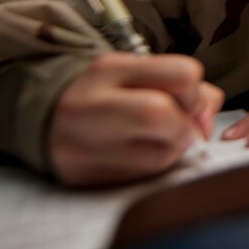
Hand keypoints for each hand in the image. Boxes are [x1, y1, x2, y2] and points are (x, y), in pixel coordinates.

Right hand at [49, 52, 223, 186]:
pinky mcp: (82, 176)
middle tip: (177, 128)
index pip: (182, 74)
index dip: (196, 94)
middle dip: (184, 127)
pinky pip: (141, 180)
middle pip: (163, 115)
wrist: (42, 116)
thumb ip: (184, 87)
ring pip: (160, 157)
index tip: (188, 102)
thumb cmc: (106, 94)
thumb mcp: (138, 75)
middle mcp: (92, 103)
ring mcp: (82, 143)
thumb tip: (207, 120)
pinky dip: (151, 169)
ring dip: (172, 151)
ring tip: (153, 142)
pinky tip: (135, 156)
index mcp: (111, 69)